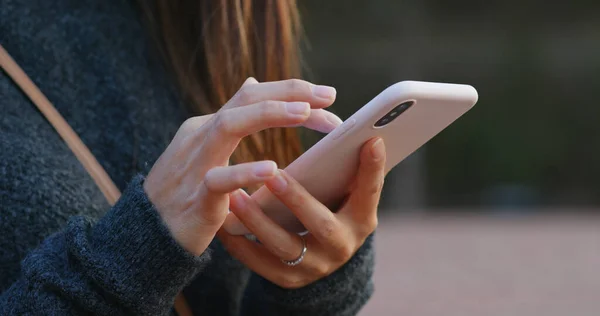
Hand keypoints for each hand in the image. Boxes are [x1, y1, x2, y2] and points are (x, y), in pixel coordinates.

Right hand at [144, 78, 341, 255]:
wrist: (147, 232)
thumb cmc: (184, 191)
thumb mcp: (207, 148)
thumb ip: (233, 119)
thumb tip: (252, 82)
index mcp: (208, 126)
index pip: (252, 96)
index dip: (291, 92)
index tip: (328, 97)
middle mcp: (201, 136)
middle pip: (245, 100)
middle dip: (289, 93)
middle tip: (329, 96)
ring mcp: (196, 164)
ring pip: (229, 125)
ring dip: (269, 115)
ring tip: (305, 114)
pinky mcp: (195, 197)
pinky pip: (219, 180)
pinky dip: (245, 172)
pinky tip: (272, 168)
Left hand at [218, 138, 384, 288]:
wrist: (319, 258)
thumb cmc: (331, 208)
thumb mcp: (347, 193)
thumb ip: (348, 168)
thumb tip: (356, 130)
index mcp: (362, 220)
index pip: (370, 193)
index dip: (372, 169)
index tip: (371, 140)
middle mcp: (342, 246)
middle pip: (321, 224)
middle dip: (297, 199)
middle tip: (273, 174)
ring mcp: (313, 267)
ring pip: (284, 246)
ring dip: (257, 221)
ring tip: (234, 196)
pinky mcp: (286, 278)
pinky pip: (258, 261)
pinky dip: (239, 241)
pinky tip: (222, 220)